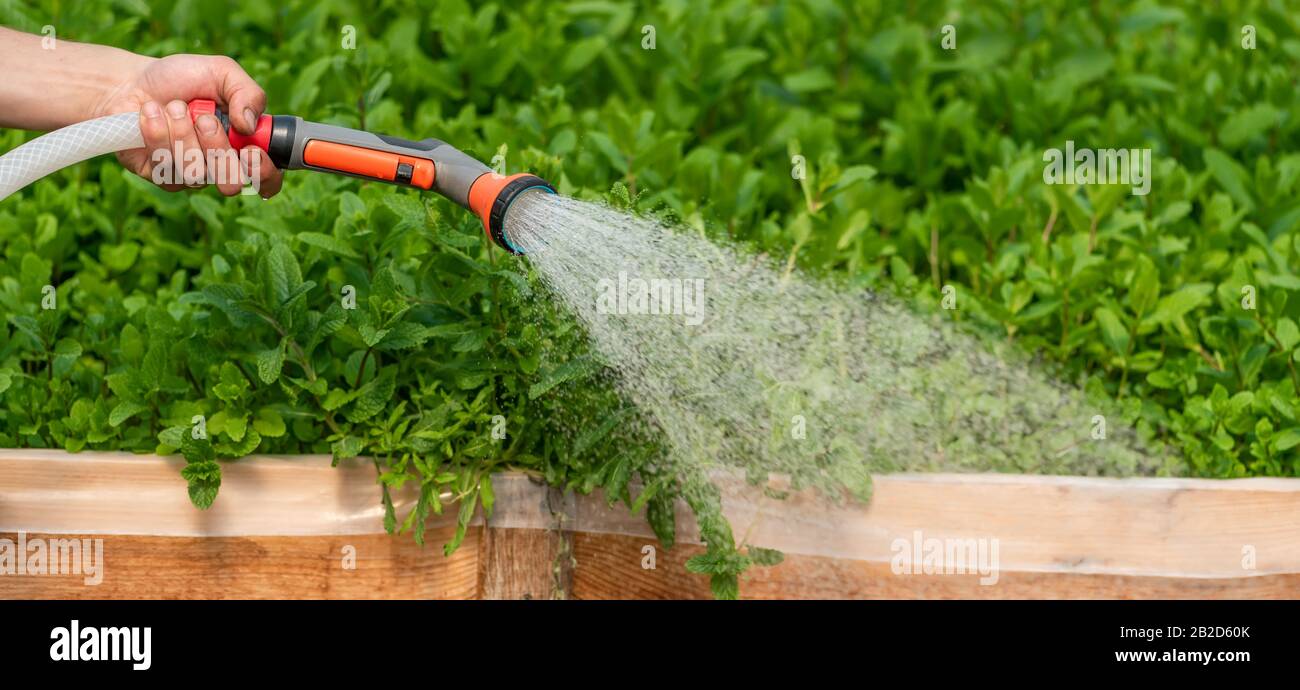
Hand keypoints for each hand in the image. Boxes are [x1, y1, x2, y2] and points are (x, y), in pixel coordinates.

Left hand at [90, 54, 282, 196]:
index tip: (249, 149)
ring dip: (182, 132)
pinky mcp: (161, 176)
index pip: (268, 178)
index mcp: (245, 145)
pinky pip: (166, 169)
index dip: (264, 172)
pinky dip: (158, 133)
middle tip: (204, 119)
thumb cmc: (182, 78)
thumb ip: (248, 93)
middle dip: (217, 148)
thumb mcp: (222, 72)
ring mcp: (191, 175)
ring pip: (197, 173)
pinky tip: (151, 114)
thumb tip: (250, 126)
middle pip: (233, 184)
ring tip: (172, 107)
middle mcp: (221, 166)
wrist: (131, 81)